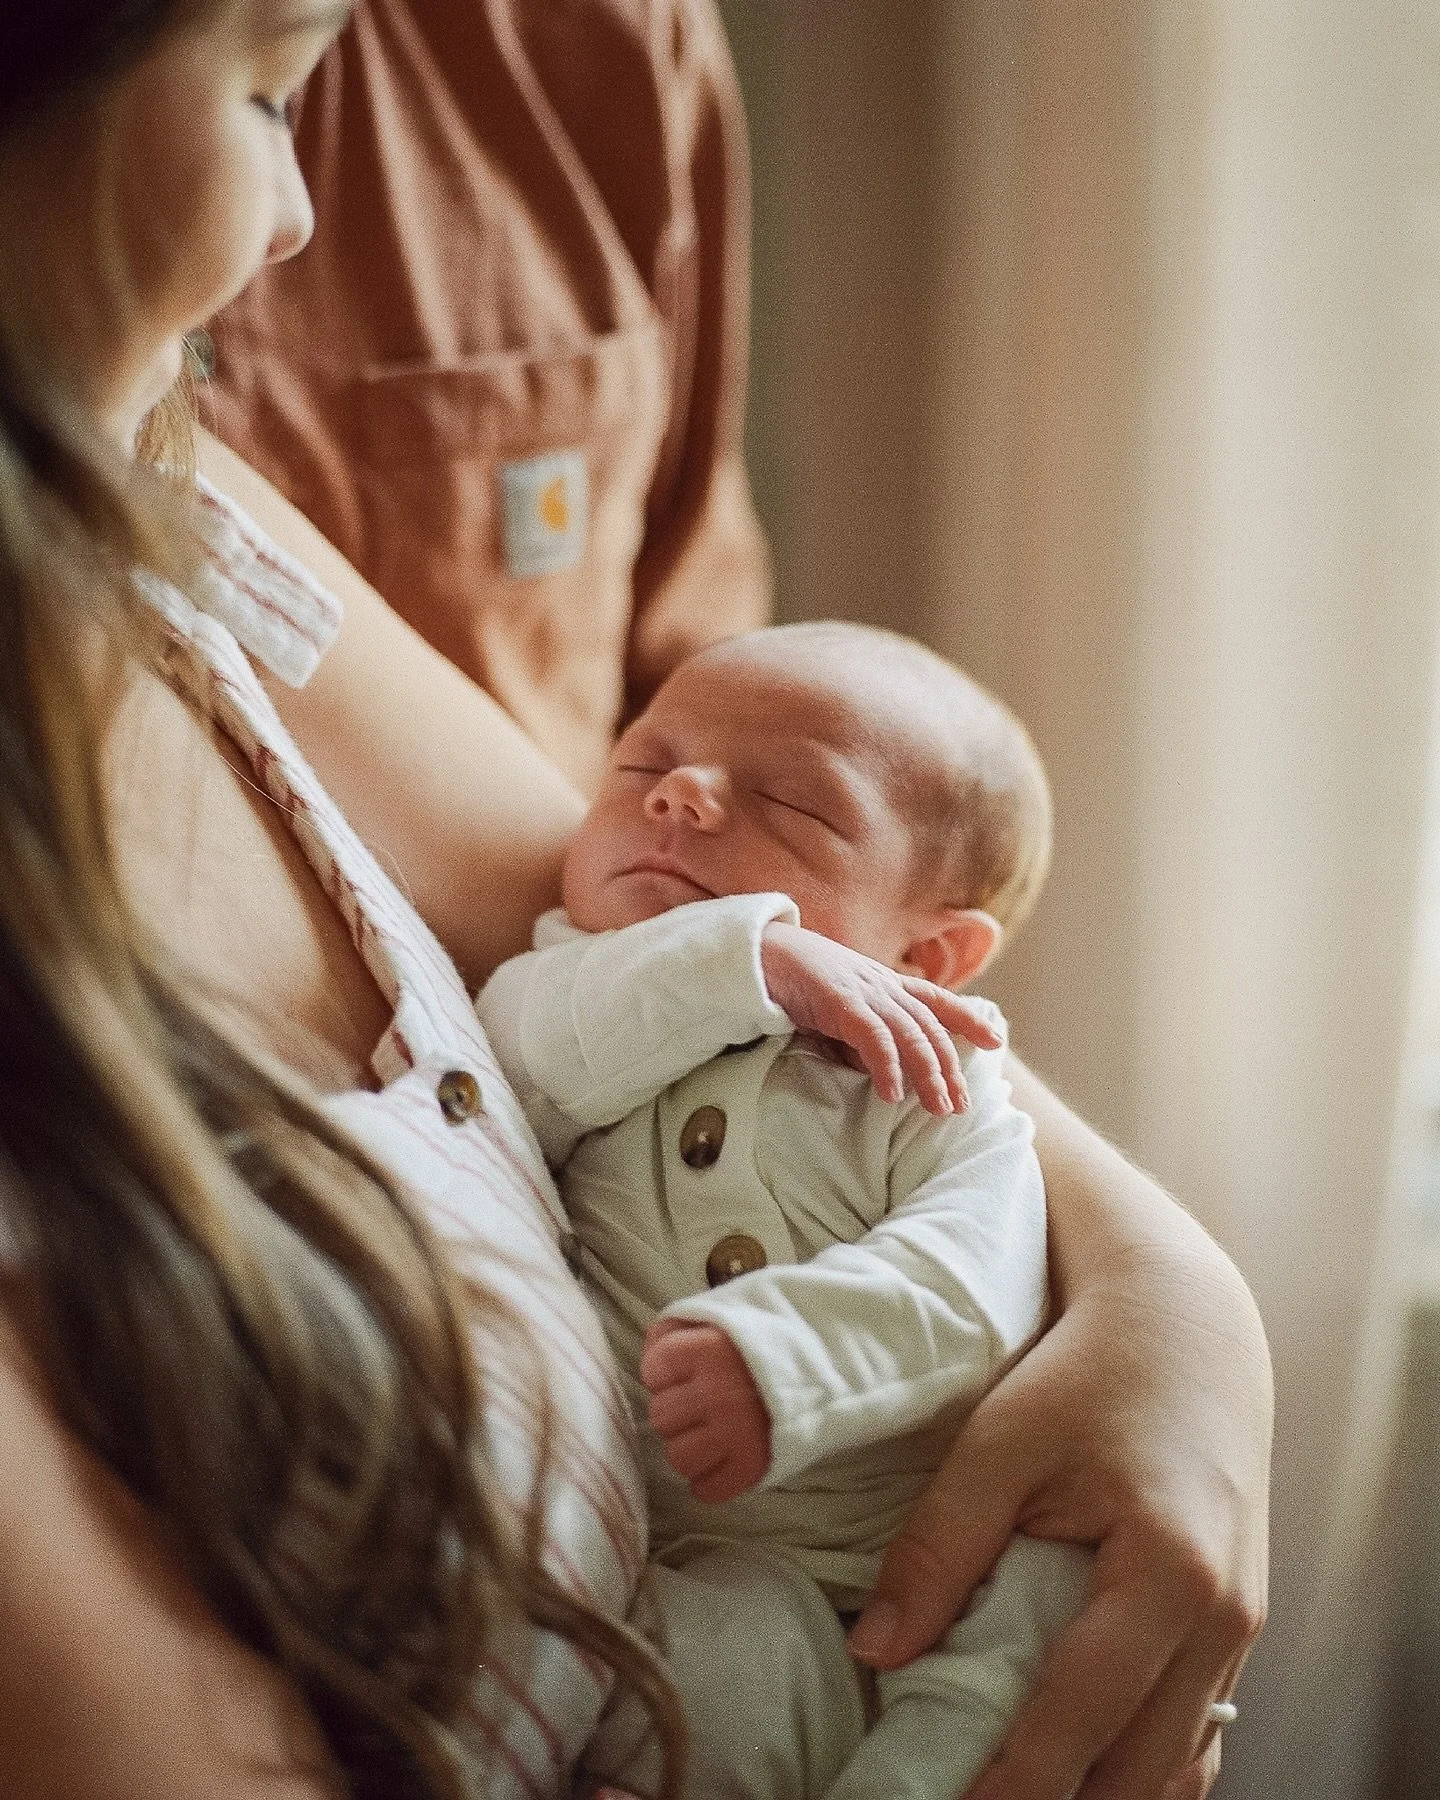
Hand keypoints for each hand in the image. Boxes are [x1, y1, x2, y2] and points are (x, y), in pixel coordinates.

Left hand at [640, 1319, 771, 1502]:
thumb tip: (649, 1354)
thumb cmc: (768, 1340)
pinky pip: (707, 1490)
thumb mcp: (723, 1315)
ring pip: (678, 1457)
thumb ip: (678, 1327)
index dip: (665, 1371)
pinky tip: (721, 1460)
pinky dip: (709, 1480)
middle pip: (661, 1417)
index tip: (687, 1369)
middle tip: (702, 1403)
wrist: (828, 1367)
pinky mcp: (752, 1467)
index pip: (654, 1369)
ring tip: (711, 1433)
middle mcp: (717, 1393)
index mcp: (709, 1350)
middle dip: (677, 1410)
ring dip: (690, 1447)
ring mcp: (734, 1434)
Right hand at [760, 922, 1001, 1114]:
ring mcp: (866, 991)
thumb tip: (879, 1075)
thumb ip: (860, 1039)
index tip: (995, 1041)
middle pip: (932, 1029)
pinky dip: (887, 1066)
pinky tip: (893, 1095)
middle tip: (962, 1105)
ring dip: (929, 1075)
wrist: (762, 951)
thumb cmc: (798, 982)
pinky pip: (875, 1038)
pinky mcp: (842, 1001)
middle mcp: (884, 985)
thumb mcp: (839, 1012)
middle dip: (951, 1068)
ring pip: (913, 1036)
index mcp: (885, 983)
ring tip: (939, 1109)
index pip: (938, 1000)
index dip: (969, 1019)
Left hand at [847, 1240, 1269, 1799]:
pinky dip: (1139, 1762)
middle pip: (1142, 1771)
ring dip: (1102, 1789)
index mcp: (1170, 1570)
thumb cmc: (1090, 1370)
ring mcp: (1243, 1628)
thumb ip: (938, 1547)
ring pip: (1178, 1766)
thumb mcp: (999, 1444)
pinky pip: (1196, 1731)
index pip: (1082, 1716)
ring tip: (1012, 1785)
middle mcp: (1225, 1617)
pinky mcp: (1238, 1624)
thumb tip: (878, 1652)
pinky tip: (1074, 1759)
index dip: (1015, 1782)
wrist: (1186, 1324)